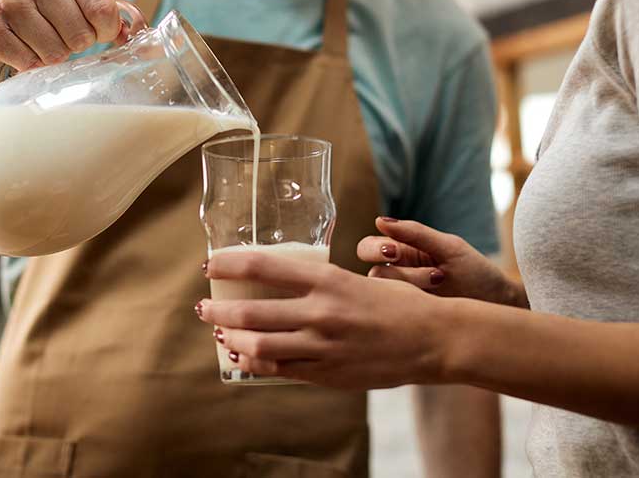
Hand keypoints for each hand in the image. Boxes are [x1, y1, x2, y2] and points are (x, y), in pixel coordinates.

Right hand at [0, 0, 146, 71]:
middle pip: (81, 36)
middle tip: (62, 34)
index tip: (95, 29)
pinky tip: (22, 47)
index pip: (104, 10)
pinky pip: (29, 63)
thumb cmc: (49, 7)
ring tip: (41, 39)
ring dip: (54, 56)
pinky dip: (30, 64)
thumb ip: (110, 13)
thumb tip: (134, 37)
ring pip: (56, 53)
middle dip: (77, 45)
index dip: (105, 31)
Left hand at [197, 251, 449, 388]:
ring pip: (259, 345)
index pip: (263, 266)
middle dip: (219, 309)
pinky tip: (244, 355)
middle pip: (251, 311)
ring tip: (220, 333)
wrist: (434, 339)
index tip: (211, 264)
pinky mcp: (328, 374)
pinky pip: (280, 370)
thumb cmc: (399, 305)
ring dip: (232, 338)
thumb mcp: (356, 281)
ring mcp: (323, 347)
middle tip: (204, 307)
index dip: (230, 264)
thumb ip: (321, 284)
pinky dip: (255, 363)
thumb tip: (283, 281)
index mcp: (328, 280)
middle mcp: (321, 312)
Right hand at [358, 218, 527, 307]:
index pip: (369, 246)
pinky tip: (434, 300)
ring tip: (439, 282)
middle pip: (369, 271)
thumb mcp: (449, 247)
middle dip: (390, 272)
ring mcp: (405, 301)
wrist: (500, 305)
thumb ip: (415, 233)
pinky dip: (410, 304)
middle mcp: (399, 276)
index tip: (393, 252)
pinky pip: (395, 314)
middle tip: (419, 272)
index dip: (375, 249)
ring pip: (383, 293)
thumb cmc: (477, 272)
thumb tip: (379, 221)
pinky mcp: (411, 321)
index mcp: (404, 252)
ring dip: (409, 284)